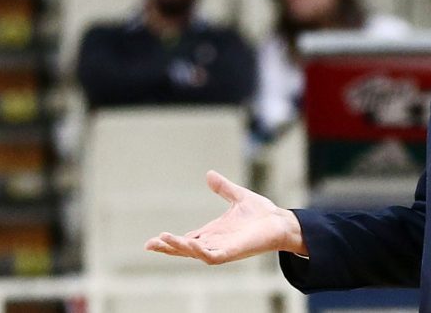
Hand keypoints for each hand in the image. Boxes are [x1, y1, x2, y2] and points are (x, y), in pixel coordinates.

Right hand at [144, 170, 306, 264]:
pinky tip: (190, 244)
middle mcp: (215, 243)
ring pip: (194, 253)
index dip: (171, 241)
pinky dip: (200, 252)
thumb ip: (223, 188)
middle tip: (149, 245)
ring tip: (163, 240)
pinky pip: (212, 256)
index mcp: (213, 233)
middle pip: (185, 249)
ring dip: (179, 248)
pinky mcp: (233, 252)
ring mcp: (223, 249)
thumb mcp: (237, 197)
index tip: (153, 240)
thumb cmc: (262, 213)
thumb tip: (209, 174)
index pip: (187, 240)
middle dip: (168, 248)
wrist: (281, 221)